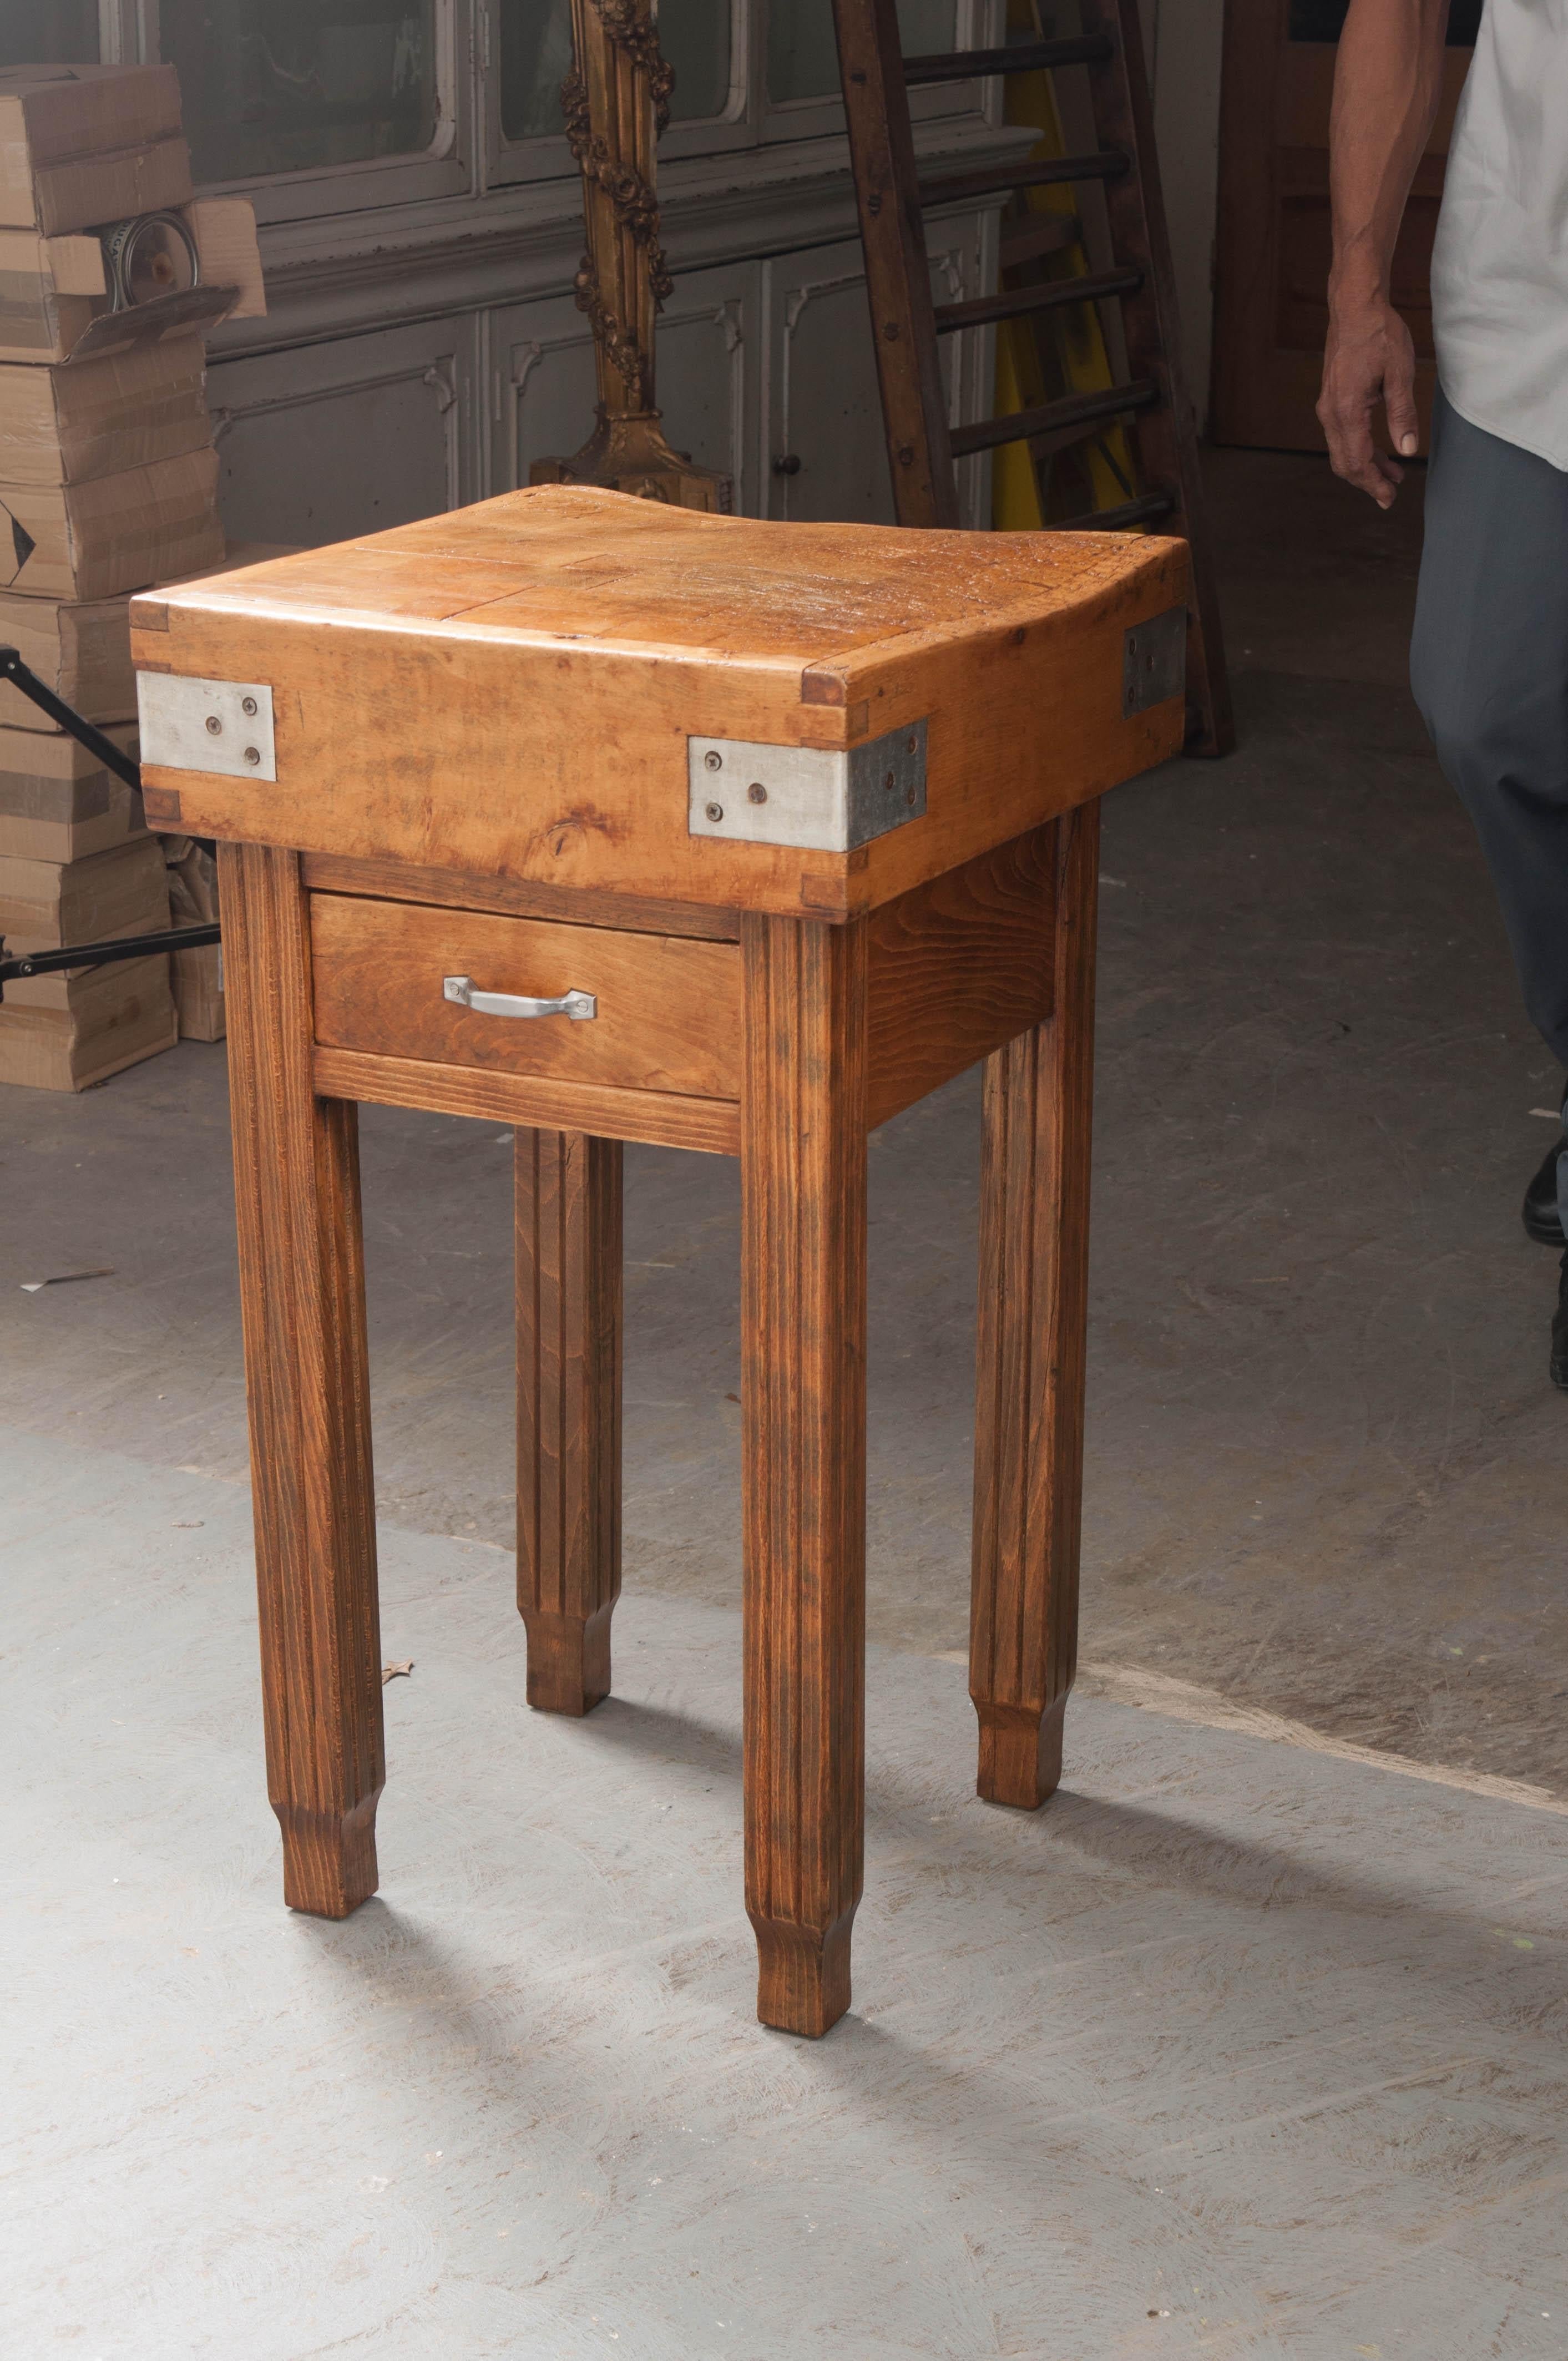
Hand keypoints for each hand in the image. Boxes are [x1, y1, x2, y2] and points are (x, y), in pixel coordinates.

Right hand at [1316, 298, 1418, 506]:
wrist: (1354, 306)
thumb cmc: (1378, 333)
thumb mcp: (1400, 372)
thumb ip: (1403, 414)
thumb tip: (1408, 449)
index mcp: (1348, 410)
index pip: (1358, 461)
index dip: (1374, 484)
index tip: (1389, 498)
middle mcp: (1331, 413)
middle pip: (1345, 463)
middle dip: (1367, 481)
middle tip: (1390, 494)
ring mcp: (1328, 406)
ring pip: (1342, 450)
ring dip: (1366, 466)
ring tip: (1393, 473)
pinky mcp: (1331, 399)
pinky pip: (1342, 435)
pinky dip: (1360, 448)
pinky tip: (1380, 448)